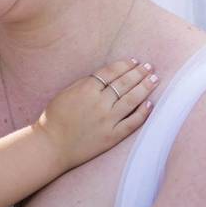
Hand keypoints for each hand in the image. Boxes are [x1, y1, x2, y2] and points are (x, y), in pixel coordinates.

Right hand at [37, 59, 158, 169]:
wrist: (51, 146)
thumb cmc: (54, 118)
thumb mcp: (66, 92)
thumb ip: (85, 83)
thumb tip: (106, 76)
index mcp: (86, 89)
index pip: (111, 72)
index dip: (125, 65)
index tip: (135, 61)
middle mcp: (99, 103)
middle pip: (124, 83)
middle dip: (139, 73)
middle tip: (150, 66)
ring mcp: (107, 121)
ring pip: (131, 100)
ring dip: (145, 88)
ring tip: (154, 79)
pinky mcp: (112, 137)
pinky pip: (132, 123)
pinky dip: (142, 113)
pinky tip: (150, 104)